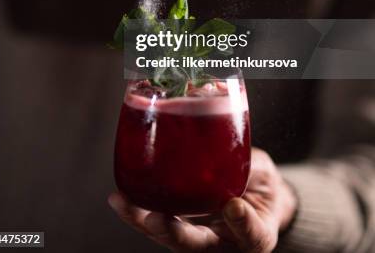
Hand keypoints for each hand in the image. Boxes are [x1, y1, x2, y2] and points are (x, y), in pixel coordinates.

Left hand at [108, 148, 297, 252]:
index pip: (252, 234)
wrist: (256, 201)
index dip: (242, 224)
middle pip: (198, 247)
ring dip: (143, 222)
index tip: (233, 206)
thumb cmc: (261, 185)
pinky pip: (157, 224)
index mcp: (255, 235)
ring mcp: (200, 239)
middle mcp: (224, 244)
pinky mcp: (181, 226)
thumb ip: (249, 165)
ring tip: (123, 203)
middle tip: (157, 220)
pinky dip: (137, 213)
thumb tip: (227, 142)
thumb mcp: (263, 173)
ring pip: (170, 238)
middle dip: (175, 234)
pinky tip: (119, 198)